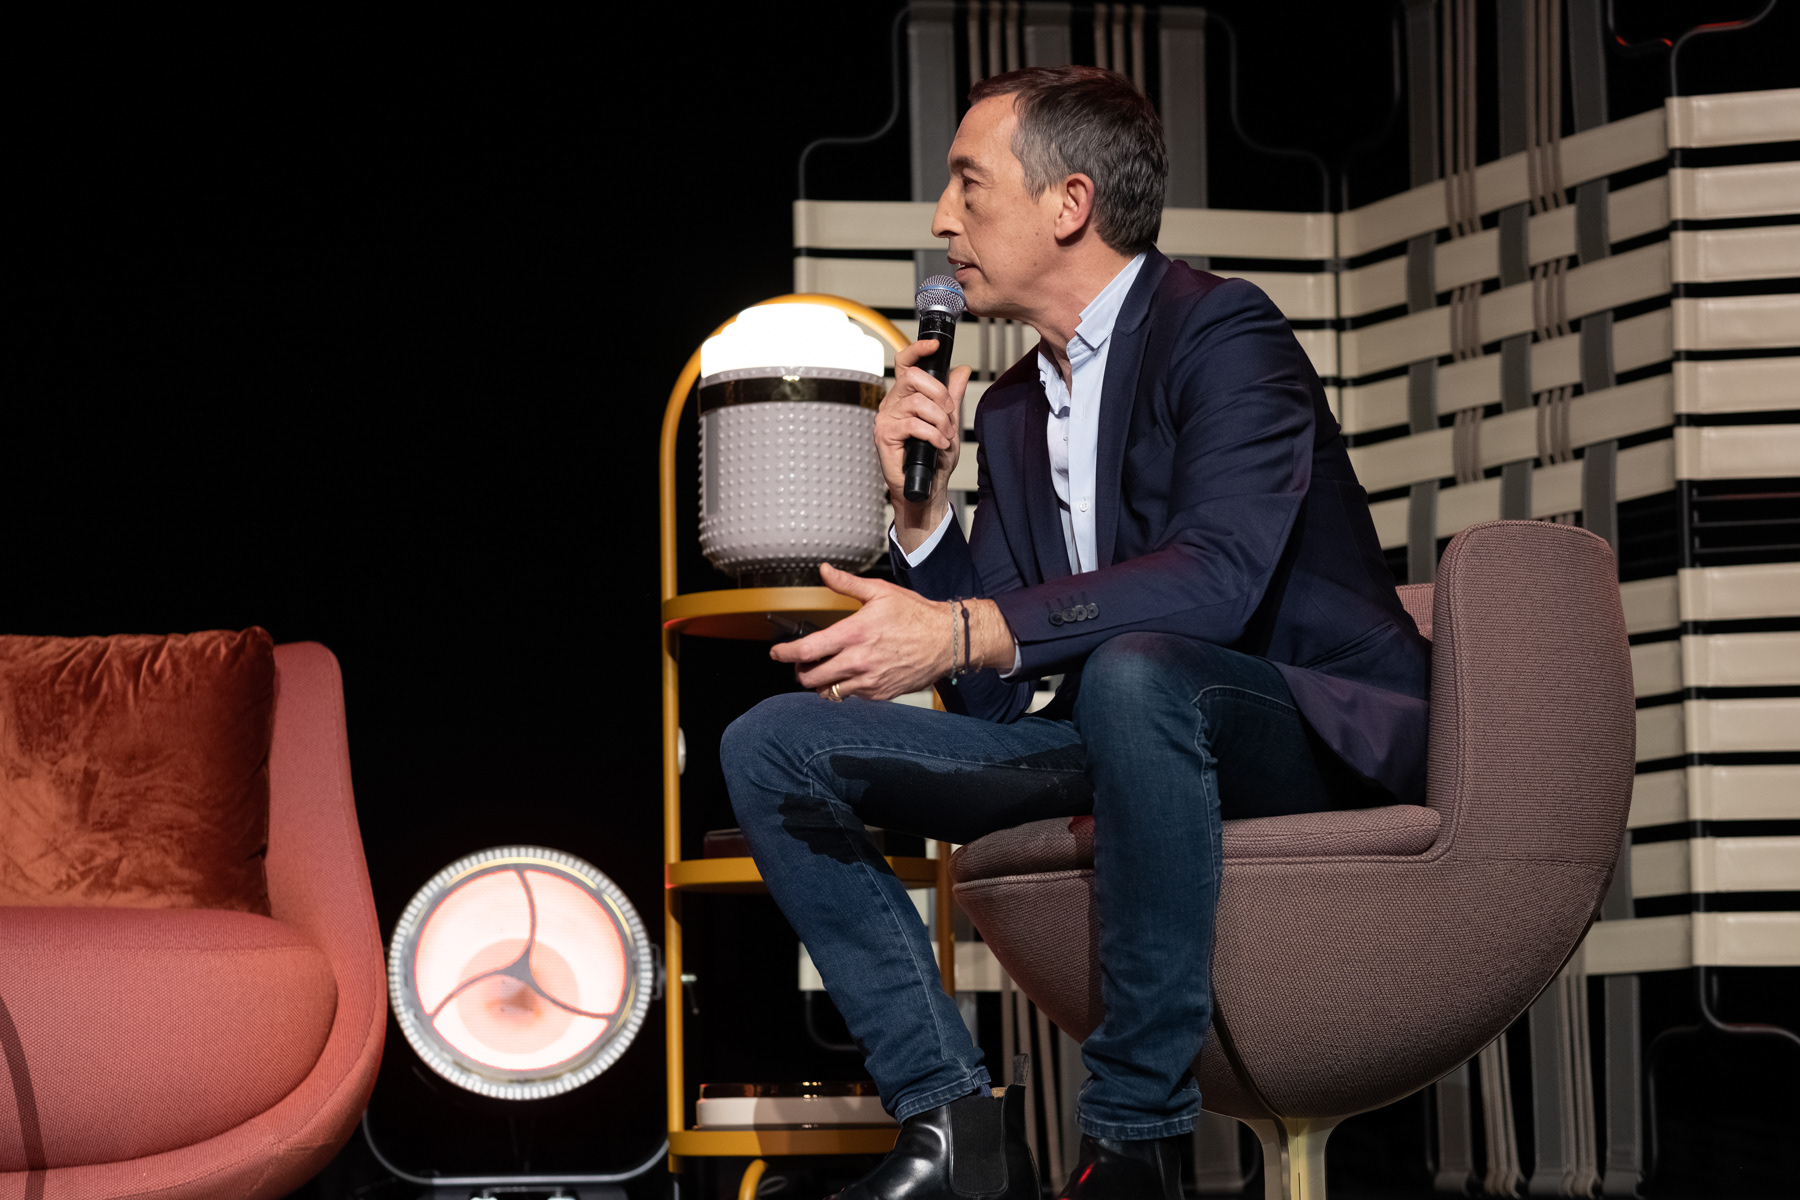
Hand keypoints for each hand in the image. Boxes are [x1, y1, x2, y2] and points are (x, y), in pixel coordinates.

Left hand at [772, 564, 951, 700]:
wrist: (946, 641)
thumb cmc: (915, 614)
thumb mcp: (880, 592)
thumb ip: (846, 584)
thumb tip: (823, 571)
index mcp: (855, 633)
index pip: (808, 650)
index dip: (786, 654)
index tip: (777, 653)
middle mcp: (859, 661)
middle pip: (812, 677)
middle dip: (801, 672)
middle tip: (803, 663)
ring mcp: (869, 681)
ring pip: (829, 692)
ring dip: (822, 683)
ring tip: (826, 670)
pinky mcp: (880, 694)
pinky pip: (852, 696)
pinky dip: (846, 688)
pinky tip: (853, 674)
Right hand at [875, 339, 970, 551]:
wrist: (927, 488)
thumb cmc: (934, 458)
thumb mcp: (949, 422)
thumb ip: (952, 396)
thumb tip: (961, 370)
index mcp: (905, 396)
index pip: (905, 364)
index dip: (917, 350)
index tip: (933, 345)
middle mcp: (892, 404)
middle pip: (913, 377)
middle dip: (939, 392)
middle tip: (949, 412)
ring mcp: (886, 418)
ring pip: (917, 402)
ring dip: (939, 420)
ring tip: (945, 436)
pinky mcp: (884, 435)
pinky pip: (913, 424)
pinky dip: (932, 434)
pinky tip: (939, 444)